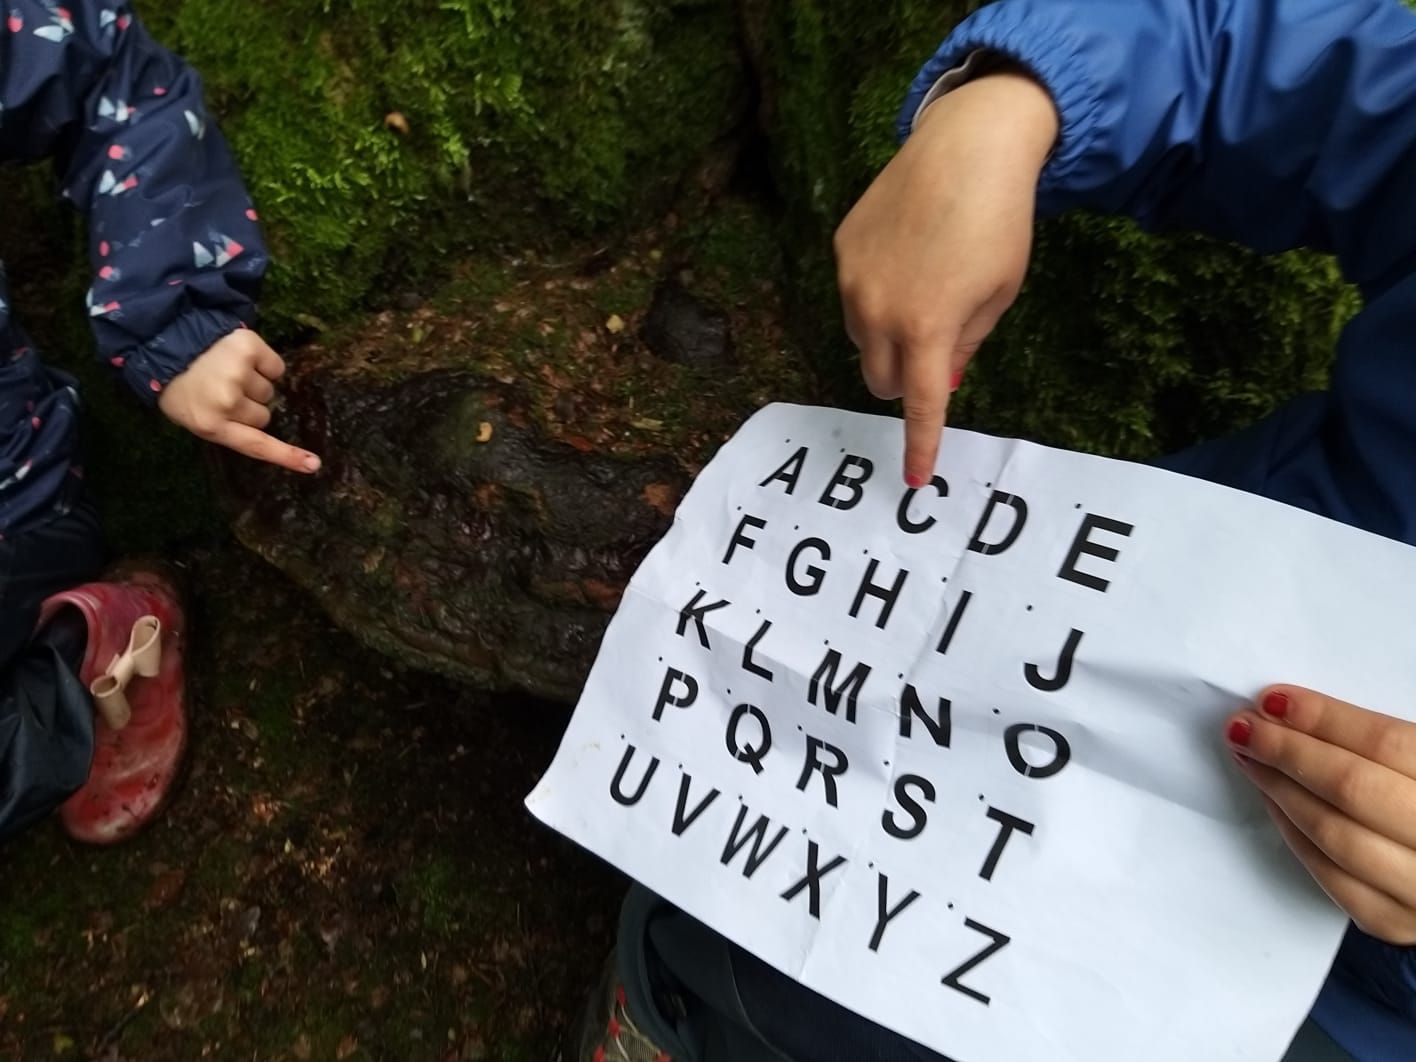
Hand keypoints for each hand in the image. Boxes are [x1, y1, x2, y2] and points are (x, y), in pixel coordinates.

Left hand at [158, 329, 320, 473]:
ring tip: (228, 370)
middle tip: (224, 389)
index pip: (257, 445)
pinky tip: (242, 358)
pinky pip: (276, 367)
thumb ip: (226, 426)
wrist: (165, 342)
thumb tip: (263, 426)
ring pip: (269, 390)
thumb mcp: (195, 416)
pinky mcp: (248, 349)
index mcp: (211, 425)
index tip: (313, 464)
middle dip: (251, 405)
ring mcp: (239, 374)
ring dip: (255, 382)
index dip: (287, 456)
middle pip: (264, 415)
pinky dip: (265, 363)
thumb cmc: (181, 385)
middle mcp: (227, 402)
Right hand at [834, 70, 1057, 485]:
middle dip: (901, 382)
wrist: (969, 144)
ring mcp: (852, 279)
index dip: (918, 446)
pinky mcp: (841, 248)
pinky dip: (876, 295)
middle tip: (933, 354)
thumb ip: (965, 344)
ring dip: (886, 339)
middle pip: (877, 378)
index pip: (917, 406)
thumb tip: (939, 378)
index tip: (913, 479)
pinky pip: (853, 293)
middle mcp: (877, 311)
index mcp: (926, 329)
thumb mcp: (998, 295)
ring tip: (922, 291)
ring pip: (860, 338)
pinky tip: (907, 254)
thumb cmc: (1000, 223)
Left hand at [1227, 687, 1415, 943]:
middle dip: (1288, 751)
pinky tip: (1273, 801)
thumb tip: (1306, 712)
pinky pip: (1332, 878)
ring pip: (1335, 835)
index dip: (1324, 718)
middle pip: (1353, 788)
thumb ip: (1387, 745)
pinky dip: (1295, 834)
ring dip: (1281, 789)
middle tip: (1245, 725)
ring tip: (1249, 756)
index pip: (1387, 745)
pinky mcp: (1396, 924)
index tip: (1274, 699)